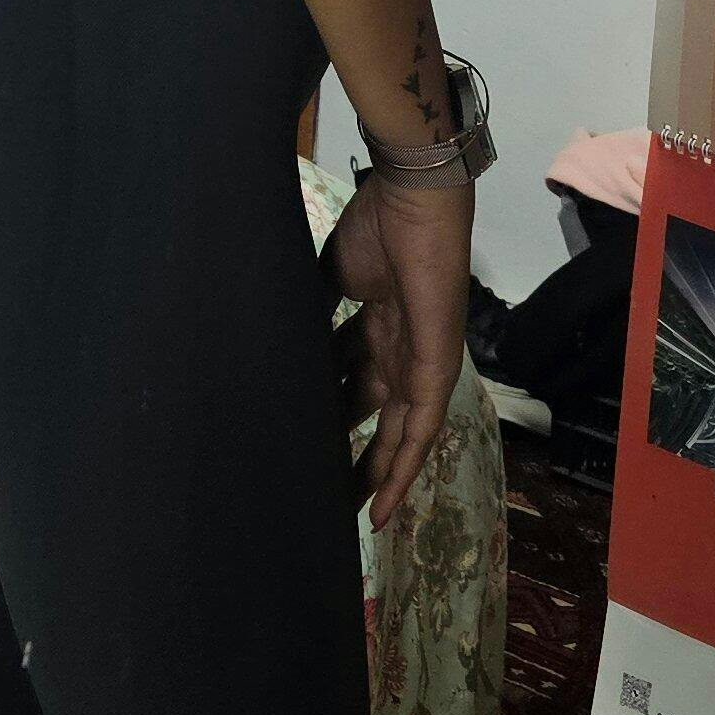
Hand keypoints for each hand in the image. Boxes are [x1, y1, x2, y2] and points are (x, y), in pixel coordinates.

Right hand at [325, 162, 473, 529]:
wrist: (413, 202)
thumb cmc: (375, 225)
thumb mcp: (331, 274)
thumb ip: (314, 306)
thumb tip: (278, 338)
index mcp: (377, 323)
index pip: (353, 379)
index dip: (332, 410)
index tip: (305, 437)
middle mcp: (400, 348)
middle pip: (374, 413)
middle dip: (352, 450)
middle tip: (323, 487)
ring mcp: (421, 361)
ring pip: (398, 433)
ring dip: (375, 472)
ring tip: (346, 512)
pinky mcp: (436, 370)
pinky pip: (420, 431)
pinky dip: (403, 469)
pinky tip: (384, 507)